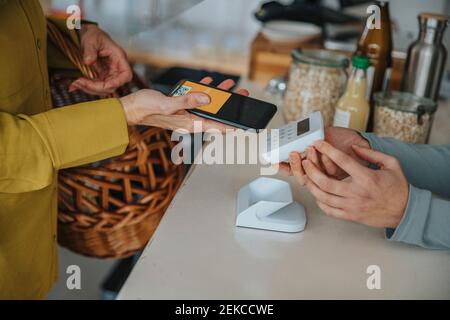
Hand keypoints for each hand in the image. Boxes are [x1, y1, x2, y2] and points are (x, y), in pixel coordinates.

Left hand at [69, 24, 132, 95]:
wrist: (89, 35)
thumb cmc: (94, 35)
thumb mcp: (91, 39)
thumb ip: (90, 50)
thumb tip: (88, 62)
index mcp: (119, 58)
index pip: (126, 75)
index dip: (117, 82)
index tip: (103, 84)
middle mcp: (116, 68)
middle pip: (112, 85)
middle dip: (96, 87)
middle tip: (79, 82)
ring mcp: (108, 73)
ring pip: (103, 88)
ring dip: (89, 89)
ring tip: (75, 83)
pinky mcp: (101, 76)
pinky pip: (96, 86)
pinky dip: (86, 87)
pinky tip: (74, 84)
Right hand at [119, 77, 248, 131]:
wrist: (130, 107)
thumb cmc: (145, 109)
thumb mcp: (167, 104)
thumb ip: (187, 101)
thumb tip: (207, 99)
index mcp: (187, 123)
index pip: (213, 126)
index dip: (229, 126)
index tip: (242, 125)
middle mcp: (188, 119)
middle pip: (213, 114)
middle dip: (227, 106)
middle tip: (241, 97)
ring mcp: (184, 112)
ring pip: (205, 104)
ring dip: (217, 95)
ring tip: (229, 86)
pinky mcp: (179, 105)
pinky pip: (194, 98)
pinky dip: (202, 90)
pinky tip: (208, 83)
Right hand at [278, 126, 370, 179]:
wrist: (360, 140)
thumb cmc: (341, 138)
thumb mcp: (320, 134)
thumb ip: (307, 136)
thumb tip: (292, 131)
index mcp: (311, 164)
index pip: (293, 170)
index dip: (283, 167)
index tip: (274, 161)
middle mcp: (319, 171)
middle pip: (302, 177)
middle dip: (295, 165)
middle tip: (294, 153)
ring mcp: (329, 174)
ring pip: (314, 176)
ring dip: (311, 161)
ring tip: (311, 148)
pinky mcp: (340, 173)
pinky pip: (330, 171)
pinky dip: (327, 161)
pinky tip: (327, 152)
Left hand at [300, 141, 408, 227]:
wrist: (405, 211)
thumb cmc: (398, 188)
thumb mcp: (391, 164)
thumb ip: (372, 153)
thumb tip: (354, 147)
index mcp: (366, 178)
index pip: (342, 160)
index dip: (327, 150)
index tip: (318, 143)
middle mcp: (357, 193)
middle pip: (325, 182)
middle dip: (311, 170)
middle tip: (305, 161)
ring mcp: (352, 206)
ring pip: (323, 197)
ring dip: (311, 185)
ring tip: (306, 176)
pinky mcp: (350, 216)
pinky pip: (329, 210)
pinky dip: (319, 201)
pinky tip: (316, 193)